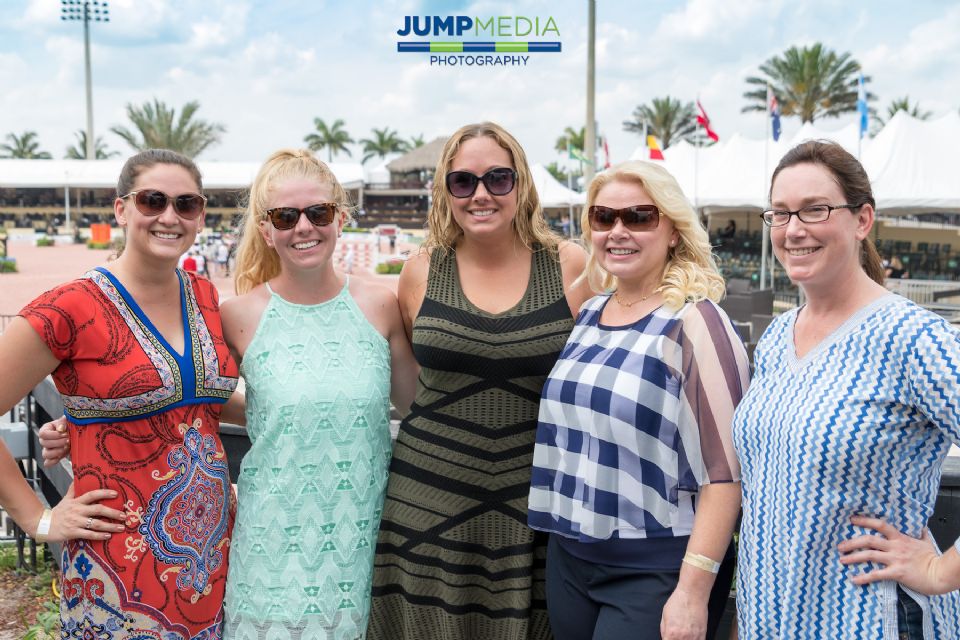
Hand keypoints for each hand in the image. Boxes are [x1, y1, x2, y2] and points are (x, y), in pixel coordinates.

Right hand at [38, 417, 69, 466]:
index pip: (43, 434)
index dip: (54, 435)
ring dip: (57, 452)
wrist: (75, 433)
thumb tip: (62, 425)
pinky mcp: (52, 457)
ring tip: (67, 448)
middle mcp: (44, 440)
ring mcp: (47, 449)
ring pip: (45, 454)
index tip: (65, 434)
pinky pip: (48, 462)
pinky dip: (54, 461)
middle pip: (44, 444)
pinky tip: (62, 456)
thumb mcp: (67, 421)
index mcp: (46, 429)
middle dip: (58, 443)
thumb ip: (63, 422)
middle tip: (69, 441)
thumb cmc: (69, 426)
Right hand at [45, 484, 126, 542]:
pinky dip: (99, 536)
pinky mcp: (73, 533)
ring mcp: (75, 522)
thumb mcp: (65, 499)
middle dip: (113, 512)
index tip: (116, 494)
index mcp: (77, 502)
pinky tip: (108, 536)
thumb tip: (78, 477)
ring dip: (110, 526)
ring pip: (96, 524)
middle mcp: (77, 511)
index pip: (92, 495)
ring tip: (121, 528)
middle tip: (124, 516)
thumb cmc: (58, 512)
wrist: (43, 526)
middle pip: (98, 509)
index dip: (104, 493)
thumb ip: (74, 490)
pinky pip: (88, 535)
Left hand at [660, 586, 707, 639]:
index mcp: (671, 633)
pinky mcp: (703, 635)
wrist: (693, 594)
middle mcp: (683, 638)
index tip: (668, 638)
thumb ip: (664, 630)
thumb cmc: (678, 602)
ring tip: (683, 635)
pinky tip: (691, 637)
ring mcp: (694, 638)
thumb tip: (665, 638)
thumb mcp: (664, 615)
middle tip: (675, 635)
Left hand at [838, 515, 959, 594]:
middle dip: (852, 542)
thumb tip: (921, 527)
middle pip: (869, 540)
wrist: (940, 574)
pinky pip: (876, 574)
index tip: (852, 520)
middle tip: (840, 546)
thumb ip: (920, 534)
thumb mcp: (926, 542)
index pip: (880, 525)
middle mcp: (895, 547)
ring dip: (853, 557)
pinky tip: (854, 579)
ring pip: (869, 555)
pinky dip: (864, 577)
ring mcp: (895, 559)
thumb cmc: (933, 559)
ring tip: (842, 559)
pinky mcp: (896, 573)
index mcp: (900, 538)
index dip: (865, 521)